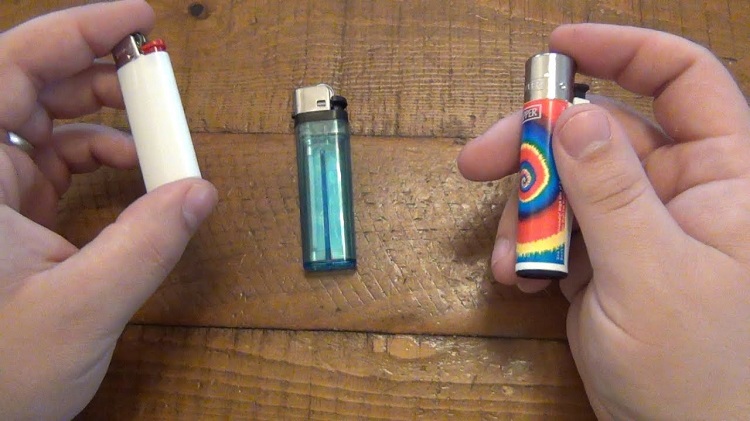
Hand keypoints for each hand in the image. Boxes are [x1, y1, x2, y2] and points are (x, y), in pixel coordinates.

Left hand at [0, 1, 217, 418]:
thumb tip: (200, 191)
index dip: (72, 31)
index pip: (9, 70)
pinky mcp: (5, 216)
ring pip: (41, 125)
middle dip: (95, 72)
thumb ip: (145, 246)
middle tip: (155, 75)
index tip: (135, 17)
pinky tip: (133, 172)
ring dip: (101, 117)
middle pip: (26, 88)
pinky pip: (51, 164)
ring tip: (154, 128)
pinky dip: (96, 159)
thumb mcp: (80, 311)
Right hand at [458, 24, 749, 418]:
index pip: (683, 80)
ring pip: (567, 182)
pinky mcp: (605, 257)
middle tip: (477, 162)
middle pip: (600, 131)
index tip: (557, 47)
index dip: (623, 50)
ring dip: (526, 212)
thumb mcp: (649, 275)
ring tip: (510, 259)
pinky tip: (517, 277)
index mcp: (723, 176)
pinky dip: (528, 245)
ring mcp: (637, 224)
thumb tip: (577, 116)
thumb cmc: (695, 370)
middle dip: (537, 146)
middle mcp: (680, 189)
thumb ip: (611, 193)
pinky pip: (556, 227)